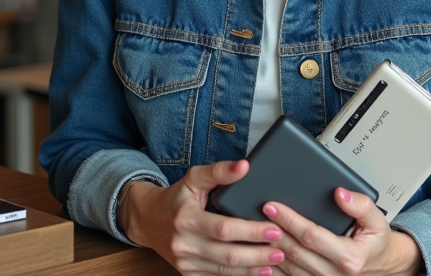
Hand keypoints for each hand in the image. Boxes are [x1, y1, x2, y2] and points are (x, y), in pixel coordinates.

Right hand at [119, 159, 287, 275]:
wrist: (148, 220)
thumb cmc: (176, 198)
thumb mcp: (193, 178)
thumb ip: (219, 171)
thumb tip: (244, 166)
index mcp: (186, 219)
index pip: (224, 228)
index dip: (251, 230)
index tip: (274, 228)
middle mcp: (184, 244)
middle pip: (227, 254)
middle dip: (257, 254)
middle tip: (282, 250)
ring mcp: (185, 263)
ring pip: (224, 271)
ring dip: (252, 269)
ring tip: (275, 263)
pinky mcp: (188, 274)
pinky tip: (257, 272)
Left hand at [262, 190, 422, 275]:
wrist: (381, 265)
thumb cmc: (375, 242)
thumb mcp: (377, 219)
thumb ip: (360, 205)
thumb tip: (340, 194)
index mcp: (350, 257)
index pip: (312, 236)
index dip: (290, 220)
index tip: (272, 206)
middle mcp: (335, 275)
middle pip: (295, 252)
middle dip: (274, 232)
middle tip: (257, 214)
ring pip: (289, 267)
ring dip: (270, 249)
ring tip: (256, 230)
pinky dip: (274, 267)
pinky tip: (262, 253)